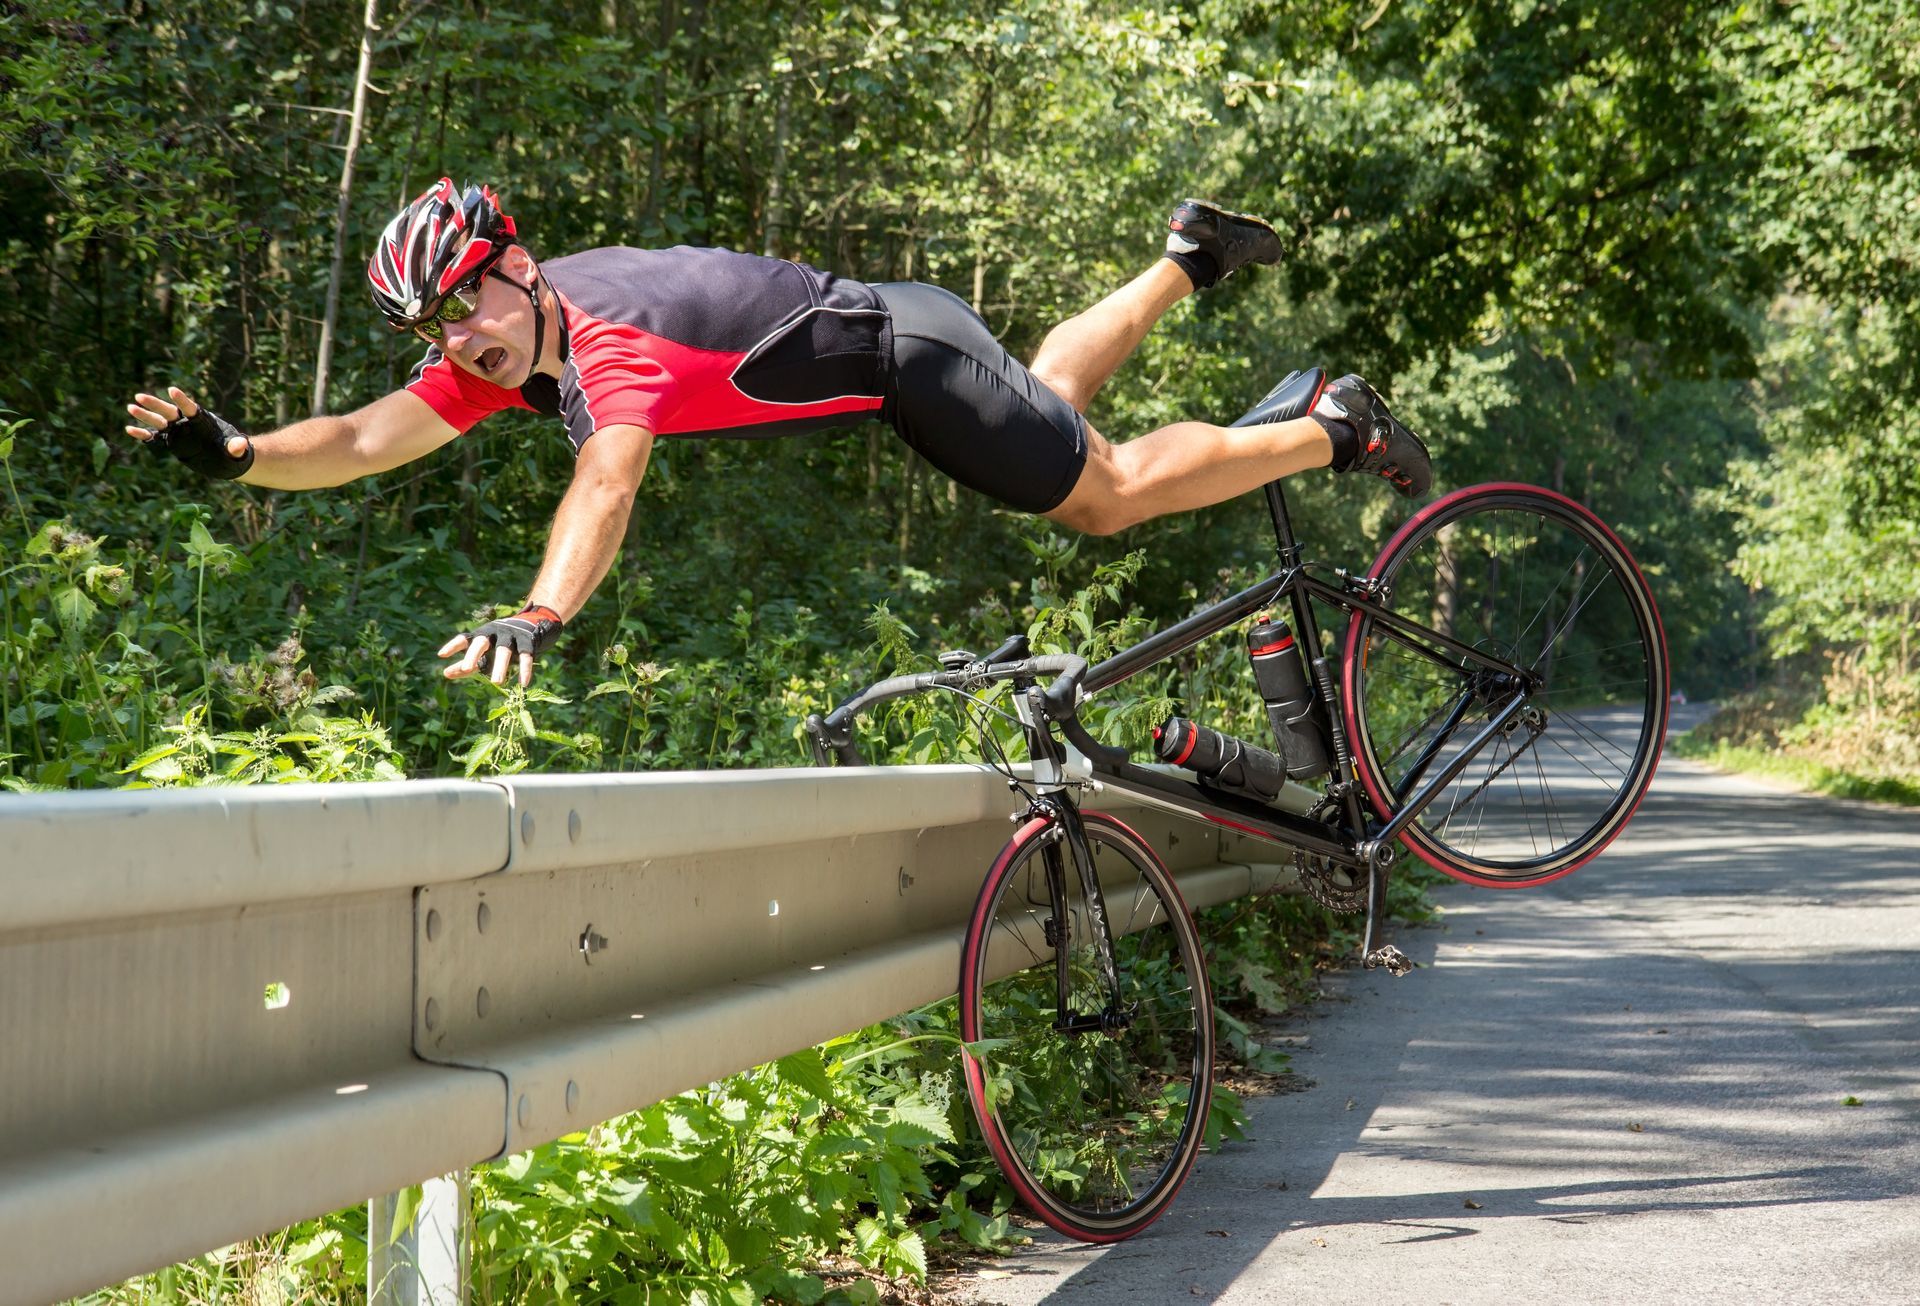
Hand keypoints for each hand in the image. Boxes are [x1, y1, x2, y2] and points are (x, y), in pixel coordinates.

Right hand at [125, 386, 254, 478]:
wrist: (226, 457)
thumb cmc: (232, 450)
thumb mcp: (236, 450)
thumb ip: (236, 446)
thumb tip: (241, 445)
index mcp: (201, 420)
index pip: (190, 408)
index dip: (182, 399)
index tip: (172, 390)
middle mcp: (186, 423)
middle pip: (169, 411)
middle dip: (155, 404)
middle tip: (139, 396)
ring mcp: (177, 432)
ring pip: (158, 422)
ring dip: (145, 415)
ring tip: (130, 407)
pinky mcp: (171, 442)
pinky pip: (154, 438)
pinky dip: (142, 434)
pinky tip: (129, 429)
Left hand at [438, 604, 564, 686]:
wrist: (533, 625)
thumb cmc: (500, 643)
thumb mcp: (484, 653)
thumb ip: (466, 665)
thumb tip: (445, 674)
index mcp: (481, 635)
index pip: (464, 639)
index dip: (453, 646)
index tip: (441, 655)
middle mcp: (494, 633)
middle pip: (481, 642)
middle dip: (473, 655)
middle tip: (466, 669)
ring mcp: (511, 636)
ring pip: (504, 651)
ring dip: (500, 666)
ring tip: (496, 683)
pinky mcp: (527, 642)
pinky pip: (526, 657)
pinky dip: (524, 670)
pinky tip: (523, 683)